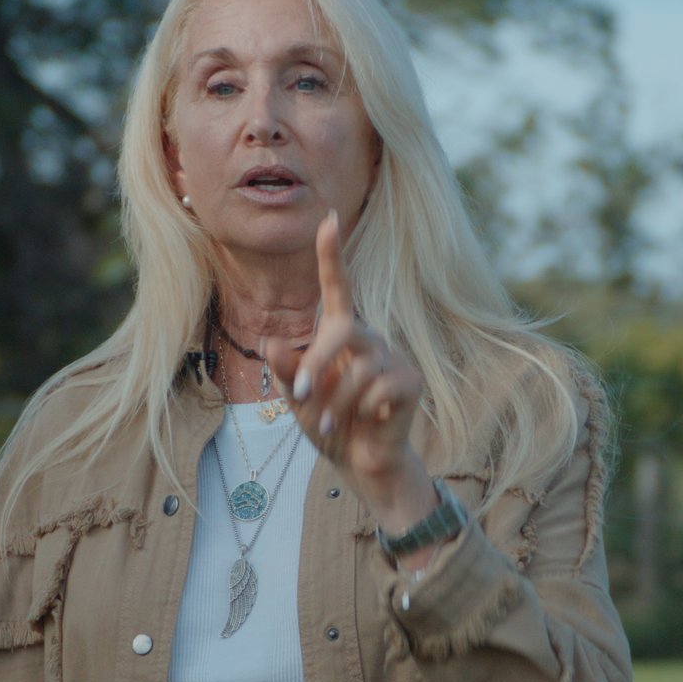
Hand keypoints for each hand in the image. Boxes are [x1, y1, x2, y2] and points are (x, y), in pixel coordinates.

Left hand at [264, 211, 439, 533]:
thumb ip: (288, 374)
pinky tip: (369, 421)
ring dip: (337, 403)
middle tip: (302, 396)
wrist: (363, 463)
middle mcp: (369, 337)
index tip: (328, 218)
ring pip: (358, 369)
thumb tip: (274, 344)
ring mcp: (392, 357)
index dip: (332, 255)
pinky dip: (364, 411)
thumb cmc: (330, 424)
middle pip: (342, 330)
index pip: (338, 287)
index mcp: (340, 334)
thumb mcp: (299, 401)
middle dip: (319, 363)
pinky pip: (380, 389)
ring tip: (329, 426)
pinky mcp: (409, 382)